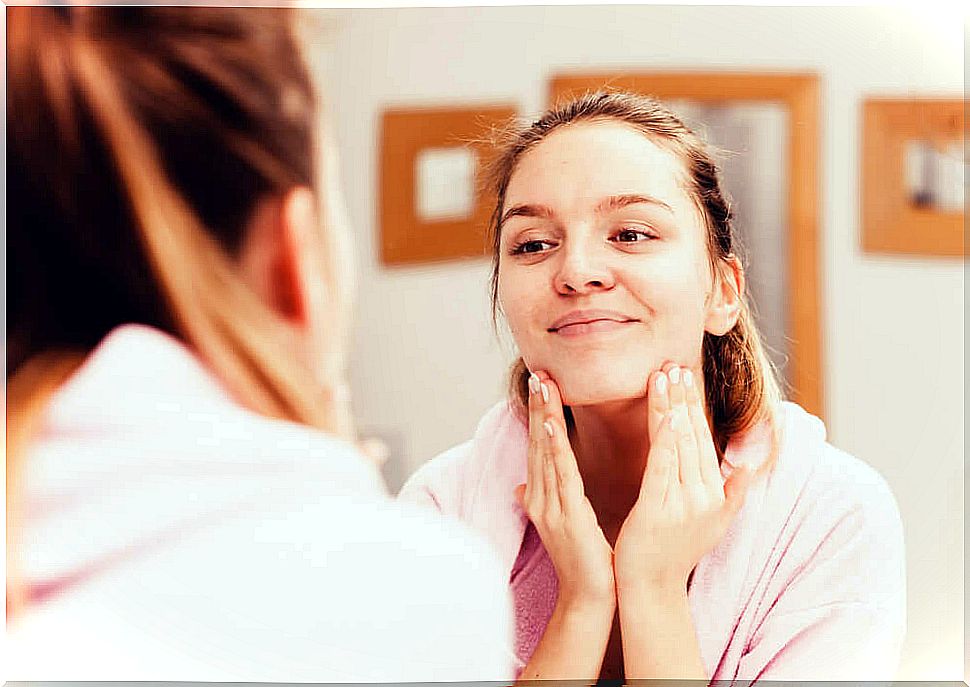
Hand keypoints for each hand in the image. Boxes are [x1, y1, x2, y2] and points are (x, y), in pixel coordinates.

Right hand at [514, 371, 615, 609]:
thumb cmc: (583, 562)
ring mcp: (550, 507)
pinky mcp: (567, 516)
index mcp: (540, 497)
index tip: (542, 384)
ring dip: (544, 416)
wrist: (589, 599)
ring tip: (544, 385)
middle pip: (538, 443)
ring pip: (546, 452)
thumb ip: (540, 500)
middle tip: (539, 372)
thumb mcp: (561, 524)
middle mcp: (539, 498)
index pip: (539, 448)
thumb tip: (520, 486)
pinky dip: (556, 446)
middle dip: (538, 407)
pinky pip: (562, 474)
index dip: (539, 415)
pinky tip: (552, 423)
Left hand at [614, 362, 752, 593]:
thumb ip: (733, 493)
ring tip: (663, 376)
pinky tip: (665, 415)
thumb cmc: (675, 553)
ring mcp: (684, 503)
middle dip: (683, 398)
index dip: (694, 407)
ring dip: (671, 407)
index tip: (685, 376)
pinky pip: (663, 468)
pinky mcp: (659, 510)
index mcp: (715, 495)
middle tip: (673, 364)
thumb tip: (750, 465)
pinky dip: (665, 439)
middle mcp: (705, 496)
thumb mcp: (714, 524)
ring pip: (679, 445)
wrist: (651, 588)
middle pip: (693, 436)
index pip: (703, 441)